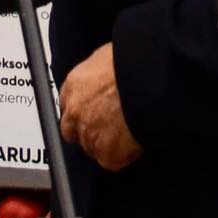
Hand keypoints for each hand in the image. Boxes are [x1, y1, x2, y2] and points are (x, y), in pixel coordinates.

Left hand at [57, 44, 140, 171]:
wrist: (149, 78)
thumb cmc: (134, 62)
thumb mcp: (107, 56)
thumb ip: (99, 72)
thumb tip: (105, 76)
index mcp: (74, 84)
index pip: (68, 105)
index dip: (83, 110)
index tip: (93, 111)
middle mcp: (75, 110)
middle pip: (72, 130)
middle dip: (87, 131)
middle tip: (108, 127)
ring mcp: (89, 133)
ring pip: (91, 148)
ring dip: (106, 144)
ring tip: (127, 134)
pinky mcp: (107, 152)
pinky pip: (111, 162)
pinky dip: (123, 156)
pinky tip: (134, 144)